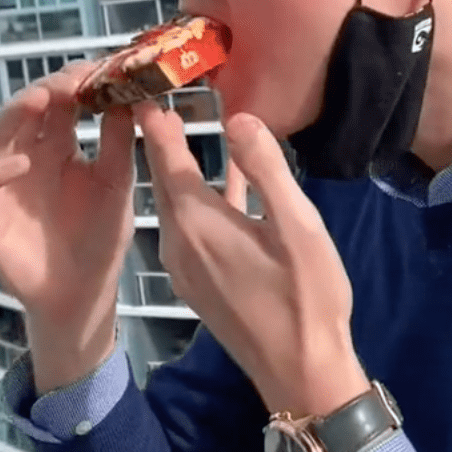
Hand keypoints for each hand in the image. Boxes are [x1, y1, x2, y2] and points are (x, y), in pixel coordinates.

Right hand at [0, 66, 135, 390]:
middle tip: (70, 81)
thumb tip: (131, 97)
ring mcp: (2, 184)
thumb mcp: (118, 184)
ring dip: (13, 115)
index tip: (98, 68)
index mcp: (58, 145)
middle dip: (45, 90)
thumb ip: (120, 144)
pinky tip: (20, 165)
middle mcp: (26, 156)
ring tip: (40, 100)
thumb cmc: (101, 236)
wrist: (87, 293)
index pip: (59, 102)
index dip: (74, 82)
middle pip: (24, 111)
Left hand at [138, 102, 368, 415]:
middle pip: (162, 175)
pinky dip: (200, 196)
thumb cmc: (306, 296)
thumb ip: (264, 168)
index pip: (163, 154)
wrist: (301, 374)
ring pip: (176, 201)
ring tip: (189, 126)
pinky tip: (227, 182)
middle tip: (163, 90)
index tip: (145, 77)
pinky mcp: (199, 282)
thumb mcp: (297, 224)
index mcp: (197, 221)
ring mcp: (185, 265)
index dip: (154, 114)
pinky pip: (191, 224)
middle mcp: (178, 240)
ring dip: (179, 165)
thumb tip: (237, 118)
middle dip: (161, 134)